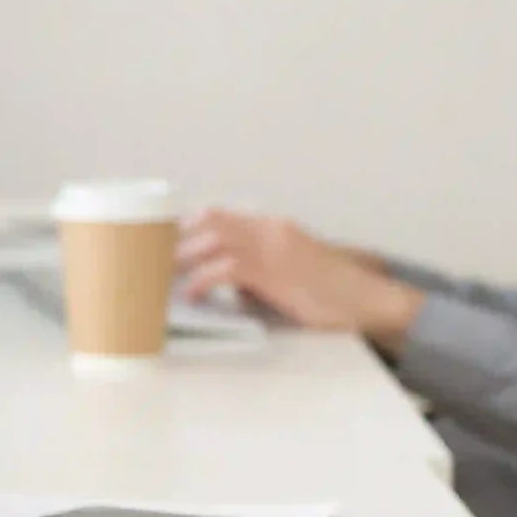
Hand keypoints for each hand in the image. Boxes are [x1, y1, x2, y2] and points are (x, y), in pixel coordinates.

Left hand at [178, 208, 422, 343]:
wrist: (370, 300)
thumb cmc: (333, 295)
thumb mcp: (289, 274)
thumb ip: (255, 273)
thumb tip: (222, 287)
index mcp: (272, 227)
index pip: (216, 216)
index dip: (183, 227)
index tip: (158, 243)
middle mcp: (269, 229)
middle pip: (207, 222)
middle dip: (173, 240)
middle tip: (146, 261)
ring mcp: (272, 247)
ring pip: (212, 239)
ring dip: (181, 258)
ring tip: (158, 277)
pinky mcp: (274, 271)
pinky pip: (226, 268)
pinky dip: (202, 280)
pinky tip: (190, 295)